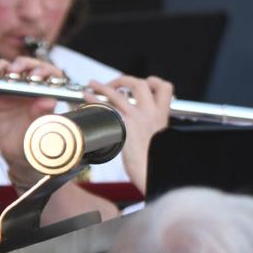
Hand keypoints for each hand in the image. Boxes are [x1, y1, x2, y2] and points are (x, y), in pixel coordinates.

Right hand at [0, 57, 62, 189]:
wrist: (20, 156)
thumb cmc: (35, 145)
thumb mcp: (38, 133)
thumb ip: (41, 117)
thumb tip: (48, 101)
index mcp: (49, 96)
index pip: (53, 75)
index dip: (46, 70)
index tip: (38, 74)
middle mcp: (34, 91)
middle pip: (31, 69)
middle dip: (24, 65)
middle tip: (15, 69)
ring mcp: (18, 93)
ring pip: (11, 72)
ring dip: (3, 67)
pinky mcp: (1, 98)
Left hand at [85, 74, 171, 193]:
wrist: (151, 172)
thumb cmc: (154, 161)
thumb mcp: (159, 138)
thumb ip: (152, 126)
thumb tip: (141, 125)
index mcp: (162, 115)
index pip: (165, 87)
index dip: (154, 81)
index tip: (145, 83)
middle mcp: (151, 112)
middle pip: (141, 84)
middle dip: (125, 80)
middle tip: (115, 84)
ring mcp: (137, 117)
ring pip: (120, 92)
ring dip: (104, 86)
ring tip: (93, 84)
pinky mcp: (124, 125)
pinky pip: (107, 107)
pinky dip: (95, 100)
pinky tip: (87, 99)